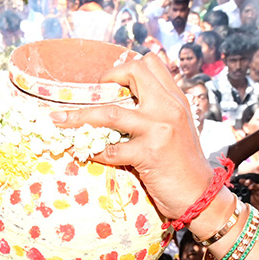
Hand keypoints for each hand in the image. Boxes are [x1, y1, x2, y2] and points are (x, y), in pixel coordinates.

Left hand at [51, 54, 212, 220]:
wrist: (200, 195)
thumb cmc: (184, 166)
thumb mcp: (178, 129)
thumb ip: (159, 112)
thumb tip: (125, 104)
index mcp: (176, 99)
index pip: (151, 63)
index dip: (126, 68)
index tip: (110, 82)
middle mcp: (169, 108)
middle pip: (133, 73)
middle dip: (105, 79)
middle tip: (90, 94)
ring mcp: (159, 129)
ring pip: (110, 112)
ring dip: (78, 117)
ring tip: (58, 120)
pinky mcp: (149, 154)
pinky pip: (110, 149)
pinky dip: (93, 151)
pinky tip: (83, 153)